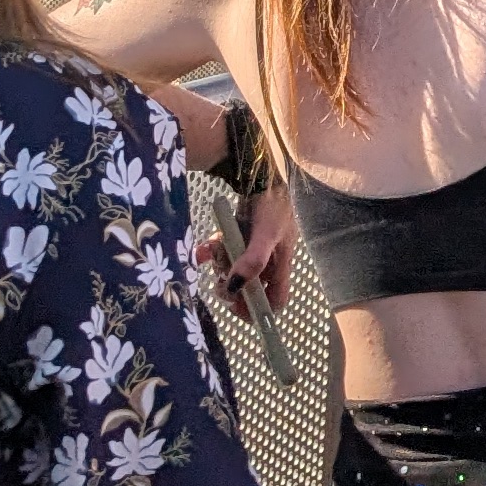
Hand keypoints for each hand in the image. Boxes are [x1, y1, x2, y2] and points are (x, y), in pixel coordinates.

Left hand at [210, 176, 299, 317]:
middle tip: (219, 278)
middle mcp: (267, 261)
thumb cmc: (272, 205)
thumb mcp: (266, 233)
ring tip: (215, 249)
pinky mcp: (238, 240)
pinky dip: (211, 253)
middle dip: (231, 284)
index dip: (258, 310)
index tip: (237, 306)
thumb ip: (253, 261)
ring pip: (232, 271)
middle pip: (248, 288)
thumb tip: (235, 288)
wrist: (260, 175)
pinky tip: (204, 248)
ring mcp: (251, 250)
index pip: (275, 300)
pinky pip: (222, 254)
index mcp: (281, 265)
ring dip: (220, 264)